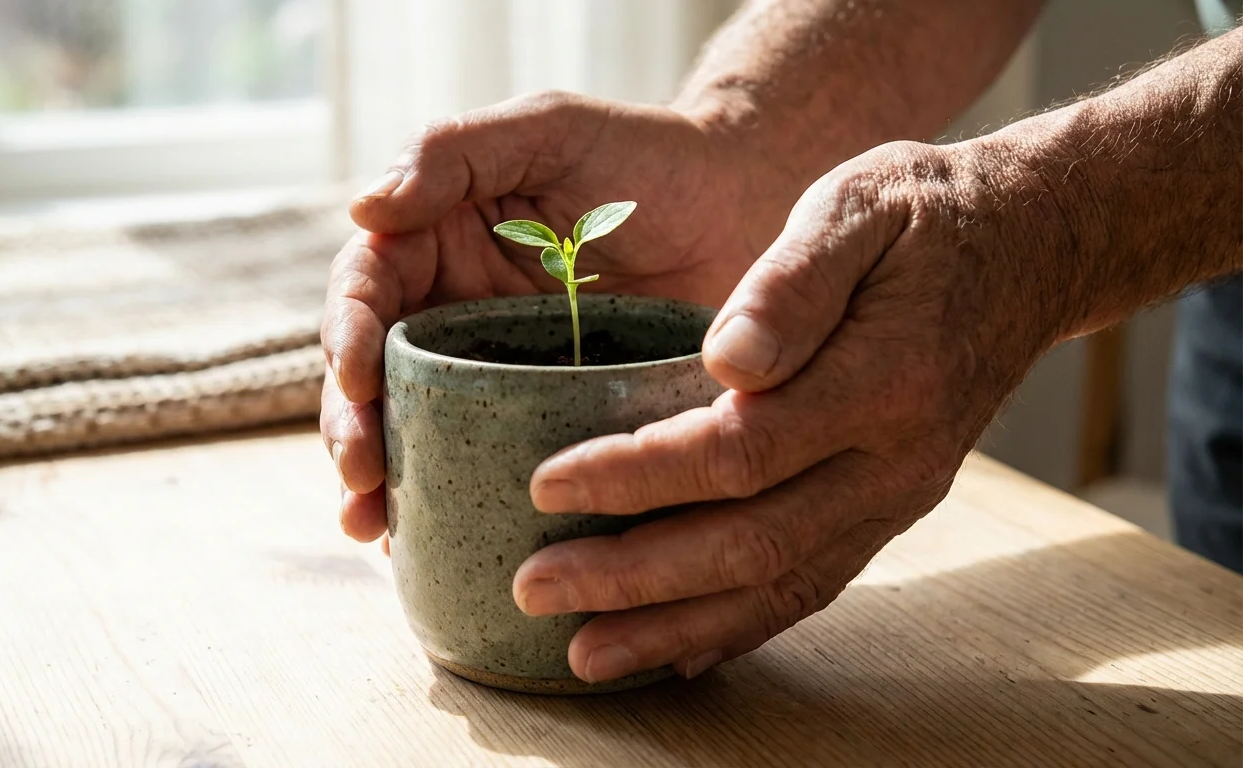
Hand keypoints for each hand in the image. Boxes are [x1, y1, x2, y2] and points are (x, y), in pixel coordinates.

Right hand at [321, 91, 779, 544]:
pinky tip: (437, 552)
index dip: (348, 342)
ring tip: (375, 531)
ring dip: (387, 488)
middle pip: (375, 383)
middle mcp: (456, 321)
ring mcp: (502, 381)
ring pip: (421, 437)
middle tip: (359, 484)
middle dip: (354, 434)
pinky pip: (498, 472)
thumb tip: (364, 209)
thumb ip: (454, 152)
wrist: (747, 205)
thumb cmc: (645, 156)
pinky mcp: (557, 427)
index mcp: (436, 248)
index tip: (357, 386)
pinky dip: (460, 511)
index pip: (366, 296)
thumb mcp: (547, 130)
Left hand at [513, 139, 1070, 682]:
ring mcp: (900, 498)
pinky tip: (675, 653)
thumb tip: (728, 359)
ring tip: (584, 654)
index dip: (638, 477)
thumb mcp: (858, 203)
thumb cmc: (924, 213)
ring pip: (780, 588)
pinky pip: (813, 588)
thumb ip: (793, 281)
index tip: (545, 485)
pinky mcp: (892, 510)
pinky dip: (738, 629)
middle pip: (753, 544)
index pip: (741, 453)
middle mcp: (897, 459)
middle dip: (633, 577)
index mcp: (883, 379)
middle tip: (532, 589)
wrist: (1029, 246)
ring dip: (675, 627)